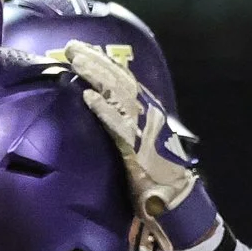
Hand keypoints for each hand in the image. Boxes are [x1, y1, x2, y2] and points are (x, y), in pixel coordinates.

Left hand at [62, 40, 220, 250]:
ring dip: (97, 77)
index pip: (127, 83)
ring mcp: (146, 132)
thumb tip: (108, 113)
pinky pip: (118, 126)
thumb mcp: (144, 145)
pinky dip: (104, 110)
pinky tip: (87, 97)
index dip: (107, 65)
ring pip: (119, 97)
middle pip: (121, 83)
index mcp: (153, 115)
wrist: (179, 203)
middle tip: (72, 47)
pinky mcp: (138, 150)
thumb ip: (129, 128)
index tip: (85, 50)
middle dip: (97, 63)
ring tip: (76, 61)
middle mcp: (151, 118)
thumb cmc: (159, 178)